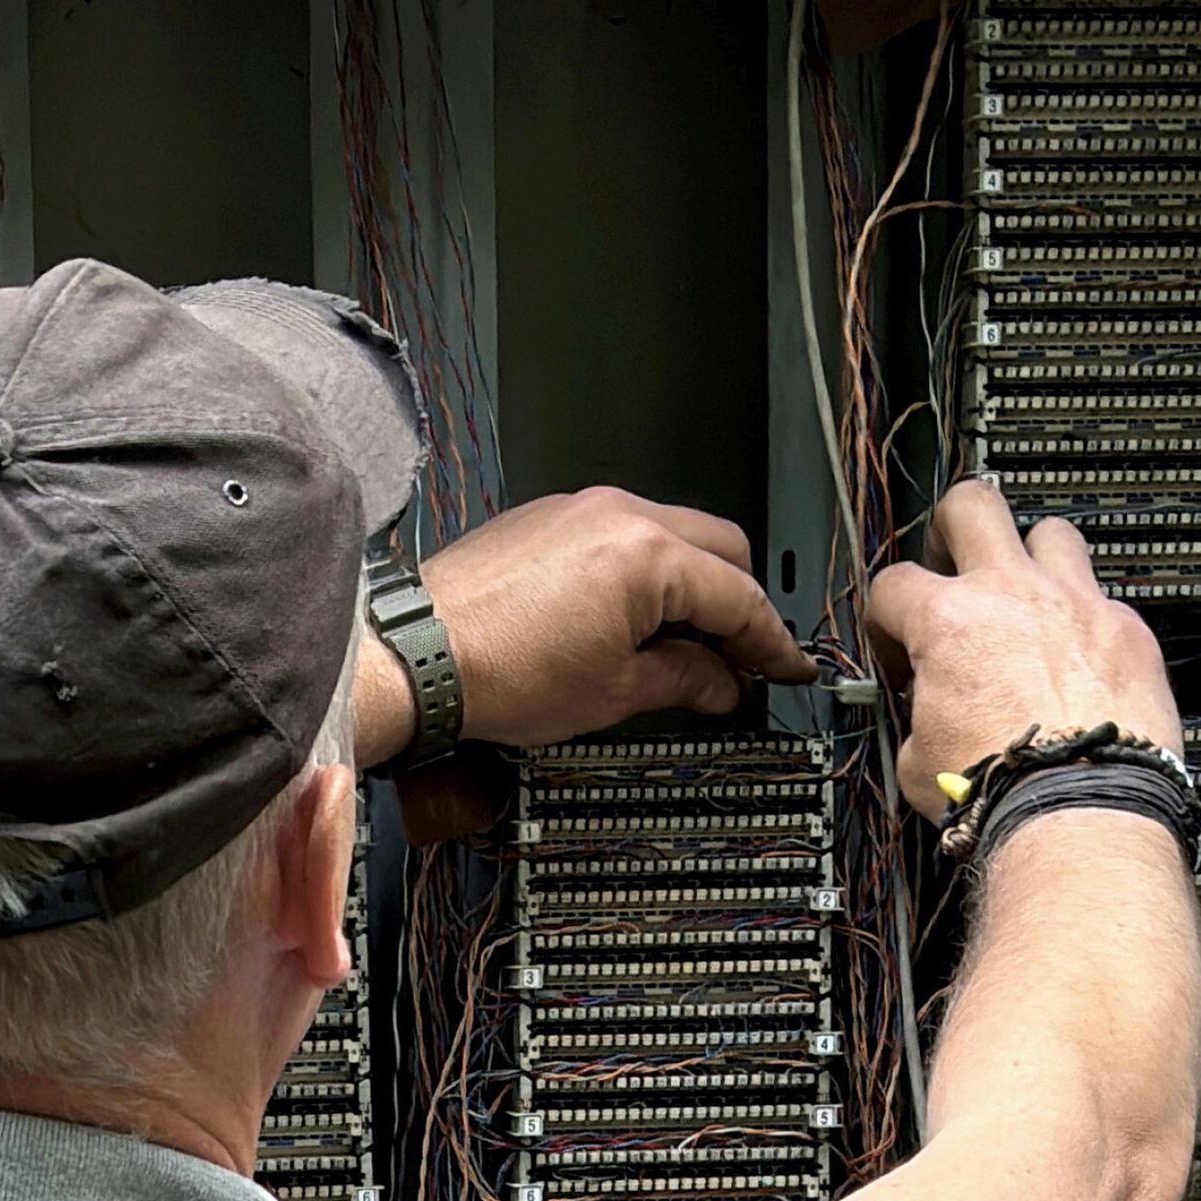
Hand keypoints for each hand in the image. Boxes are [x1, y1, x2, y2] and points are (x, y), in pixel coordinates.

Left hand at [365, 486, 812, 758]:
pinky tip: (628, 617)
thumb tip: (721, 683)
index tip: (786, 669)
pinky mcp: (545, 517)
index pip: (740, 595)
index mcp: (648, 555)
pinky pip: (619, 531)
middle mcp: (618, 514)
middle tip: (739, 657)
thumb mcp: (611, 693)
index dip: (771, 641)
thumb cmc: (497, 672)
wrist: (415, 656)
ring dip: (688, 582)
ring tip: (680, 642)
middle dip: (738, 601)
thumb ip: (682, 680)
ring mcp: (578, 507)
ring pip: (669, 532)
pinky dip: (642, 568)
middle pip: (718, 547)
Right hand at [868, 481, 1181, 817]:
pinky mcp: (1129, 632)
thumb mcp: (917, 756)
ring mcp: (1077, 606)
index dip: (885, 618)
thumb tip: (924, 715)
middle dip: (951, 527)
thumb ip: (917, 712)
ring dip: (1030, 559)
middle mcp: (1012, 596)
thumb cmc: (1001, 790)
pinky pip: (1103, 601)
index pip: (892, 584)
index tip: (900, 649)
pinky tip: (1076, 660)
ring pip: (1051, 533)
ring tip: (1023, 601)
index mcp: (947, 622)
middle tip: (951, 563)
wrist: (1077, 812)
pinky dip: (1084, 622)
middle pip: (972, 505)